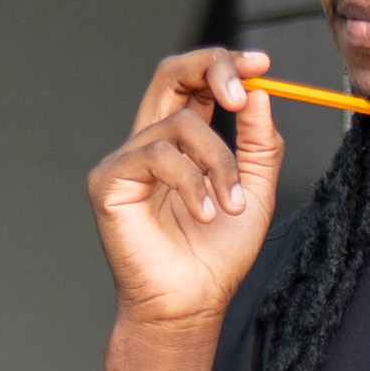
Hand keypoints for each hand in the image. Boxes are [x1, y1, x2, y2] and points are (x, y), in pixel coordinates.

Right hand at [86, 50, 289, 338]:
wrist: (190, 306)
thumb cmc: (215, 257)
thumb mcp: (254, 193)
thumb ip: (258, 145)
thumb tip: (260, 93)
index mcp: (182, 142)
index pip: (195, 81)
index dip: (224, 64)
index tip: (261, 66)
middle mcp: (149, 143)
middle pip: (169, 72)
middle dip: (212, 68)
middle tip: (243, 93)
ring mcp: (125, 160)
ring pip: (178, 124)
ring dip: (218, 164)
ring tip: (231, 207)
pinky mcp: (108, 181)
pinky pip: (156, 156)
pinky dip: (191, 183)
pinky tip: (205, 215)